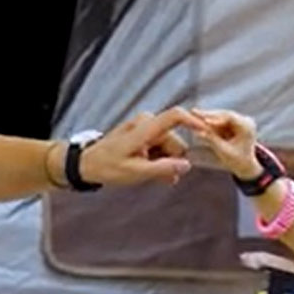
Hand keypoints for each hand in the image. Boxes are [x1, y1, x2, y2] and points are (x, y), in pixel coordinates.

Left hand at [73, 109, 196, 186]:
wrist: (86, 164)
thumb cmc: (107, 166)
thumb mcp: (136, 172)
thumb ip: (163, 169)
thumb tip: (186, 166)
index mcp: (144, 128)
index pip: (175, 116)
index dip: (194, 122)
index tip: (207, 135)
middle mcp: (146, 123)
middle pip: (175, 139)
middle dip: (174, 159)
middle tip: (164, 177)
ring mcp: (144, 128)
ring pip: (169, 146)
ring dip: (165, 162)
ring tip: (152, 175)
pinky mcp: (143, 135)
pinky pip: (160, 146)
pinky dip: (159, 159)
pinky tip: (152, 171)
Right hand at [179, 108, 263, 178]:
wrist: (246, 166)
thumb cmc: (238, 161)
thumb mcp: (225, 152)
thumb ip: (212, 141)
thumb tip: (198, 132)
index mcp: (248, 127)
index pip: (230, 117)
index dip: (215, 117)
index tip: (203, 119)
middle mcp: (245, 121)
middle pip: (224, 114)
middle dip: (208, 115)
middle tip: (193, 111)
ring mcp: (239, 121)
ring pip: (220, 116)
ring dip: (207, 117)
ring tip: (193, 114)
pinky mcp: (233, 124)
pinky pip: (219, 120)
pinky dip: (210, 122)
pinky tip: (198, 119)